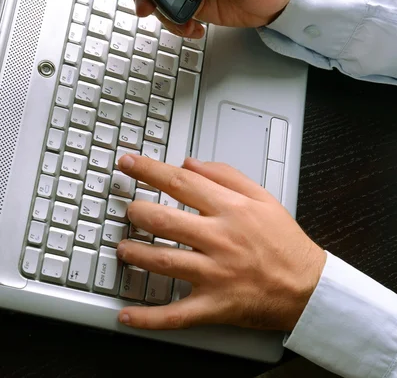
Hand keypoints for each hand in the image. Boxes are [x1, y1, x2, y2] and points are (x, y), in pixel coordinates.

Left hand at [116, 155, 325, 330]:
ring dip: (135, 254)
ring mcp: (215, 273)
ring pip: (164, 263)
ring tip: (121, 248)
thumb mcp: (262, 197)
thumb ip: (225, 175)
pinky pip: (176, 314)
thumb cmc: (284, 241)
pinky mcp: (215, 305)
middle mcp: (219, 239)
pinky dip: (149, 318)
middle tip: (126, 208)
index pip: (181, 182)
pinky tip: (127, 316)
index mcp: (230, 209)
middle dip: (137, 211)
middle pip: (165, 221)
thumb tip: (190, 163)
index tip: (129, 163)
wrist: (308, 287)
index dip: (149, 169)